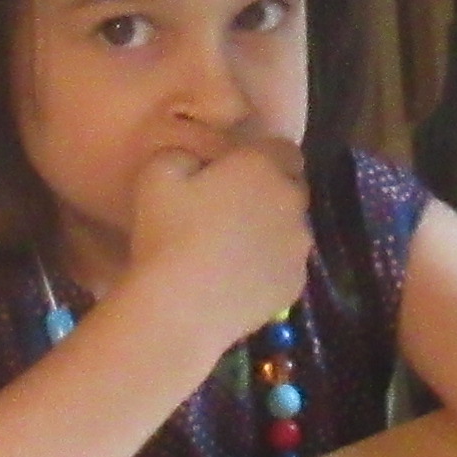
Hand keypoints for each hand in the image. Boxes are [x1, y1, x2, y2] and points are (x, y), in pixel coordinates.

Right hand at [119, 132, 312, 349]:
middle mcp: (292, 202)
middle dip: (269, 191)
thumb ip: (184, 153)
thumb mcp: (158, 174)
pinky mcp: (295, 284)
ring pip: (291, 228)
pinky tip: (237, 278)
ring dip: (271, 230)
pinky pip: (286, 265)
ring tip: (232, 249)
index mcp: (263, 167)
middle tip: (230, 209)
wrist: (181, 308)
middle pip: (291, 188)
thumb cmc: (168, 233)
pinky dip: (269, 266)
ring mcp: (298, 247)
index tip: (235, 171)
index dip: (261, 156)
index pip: (283, 149)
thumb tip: (197, 159)